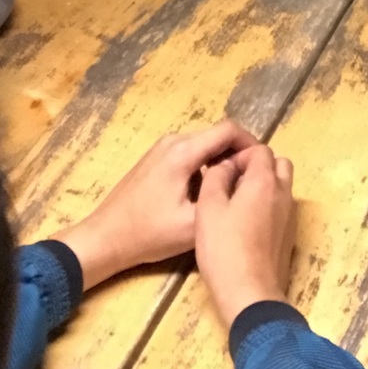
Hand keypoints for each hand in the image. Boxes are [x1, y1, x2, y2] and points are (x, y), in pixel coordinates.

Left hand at [51, 119, 260, 291]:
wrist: (105, 238)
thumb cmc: (148, 233)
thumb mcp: (193, 225)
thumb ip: (224, 198)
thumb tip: (247, 181)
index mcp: (184, 151)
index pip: (229, 130)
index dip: (251, 143)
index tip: (262, 165)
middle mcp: (173, 141)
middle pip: (217, 135)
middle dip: (237, 154)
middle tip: (250, 181)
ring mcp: (162, 148)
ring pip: (204, 145)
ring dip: (221, 161)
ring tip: (231, 190)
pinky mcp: (155, 159)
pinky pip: (190, 153)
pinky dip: (204, 166)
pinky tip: (205, 194)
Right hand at [195, 140, 297, 332]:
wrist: (250, 294)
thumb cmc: (224, 249)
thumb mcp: (208, 209)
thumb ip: (215, 177)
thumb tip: (226, 165)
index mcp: (264, 180)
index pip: (259, 150)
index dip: (240, 155)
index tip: (222, 172)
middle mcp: (284, 192)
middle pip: (278, 164)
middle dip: (257, 167)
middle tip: (233, 184)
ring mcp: (291, 215)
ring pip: (283, 186)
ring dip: (265, 186)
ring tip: (239, 205)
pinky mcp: (291, 235)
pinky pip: (283, 208)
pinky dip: (270, 206)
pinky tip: (249, 226)